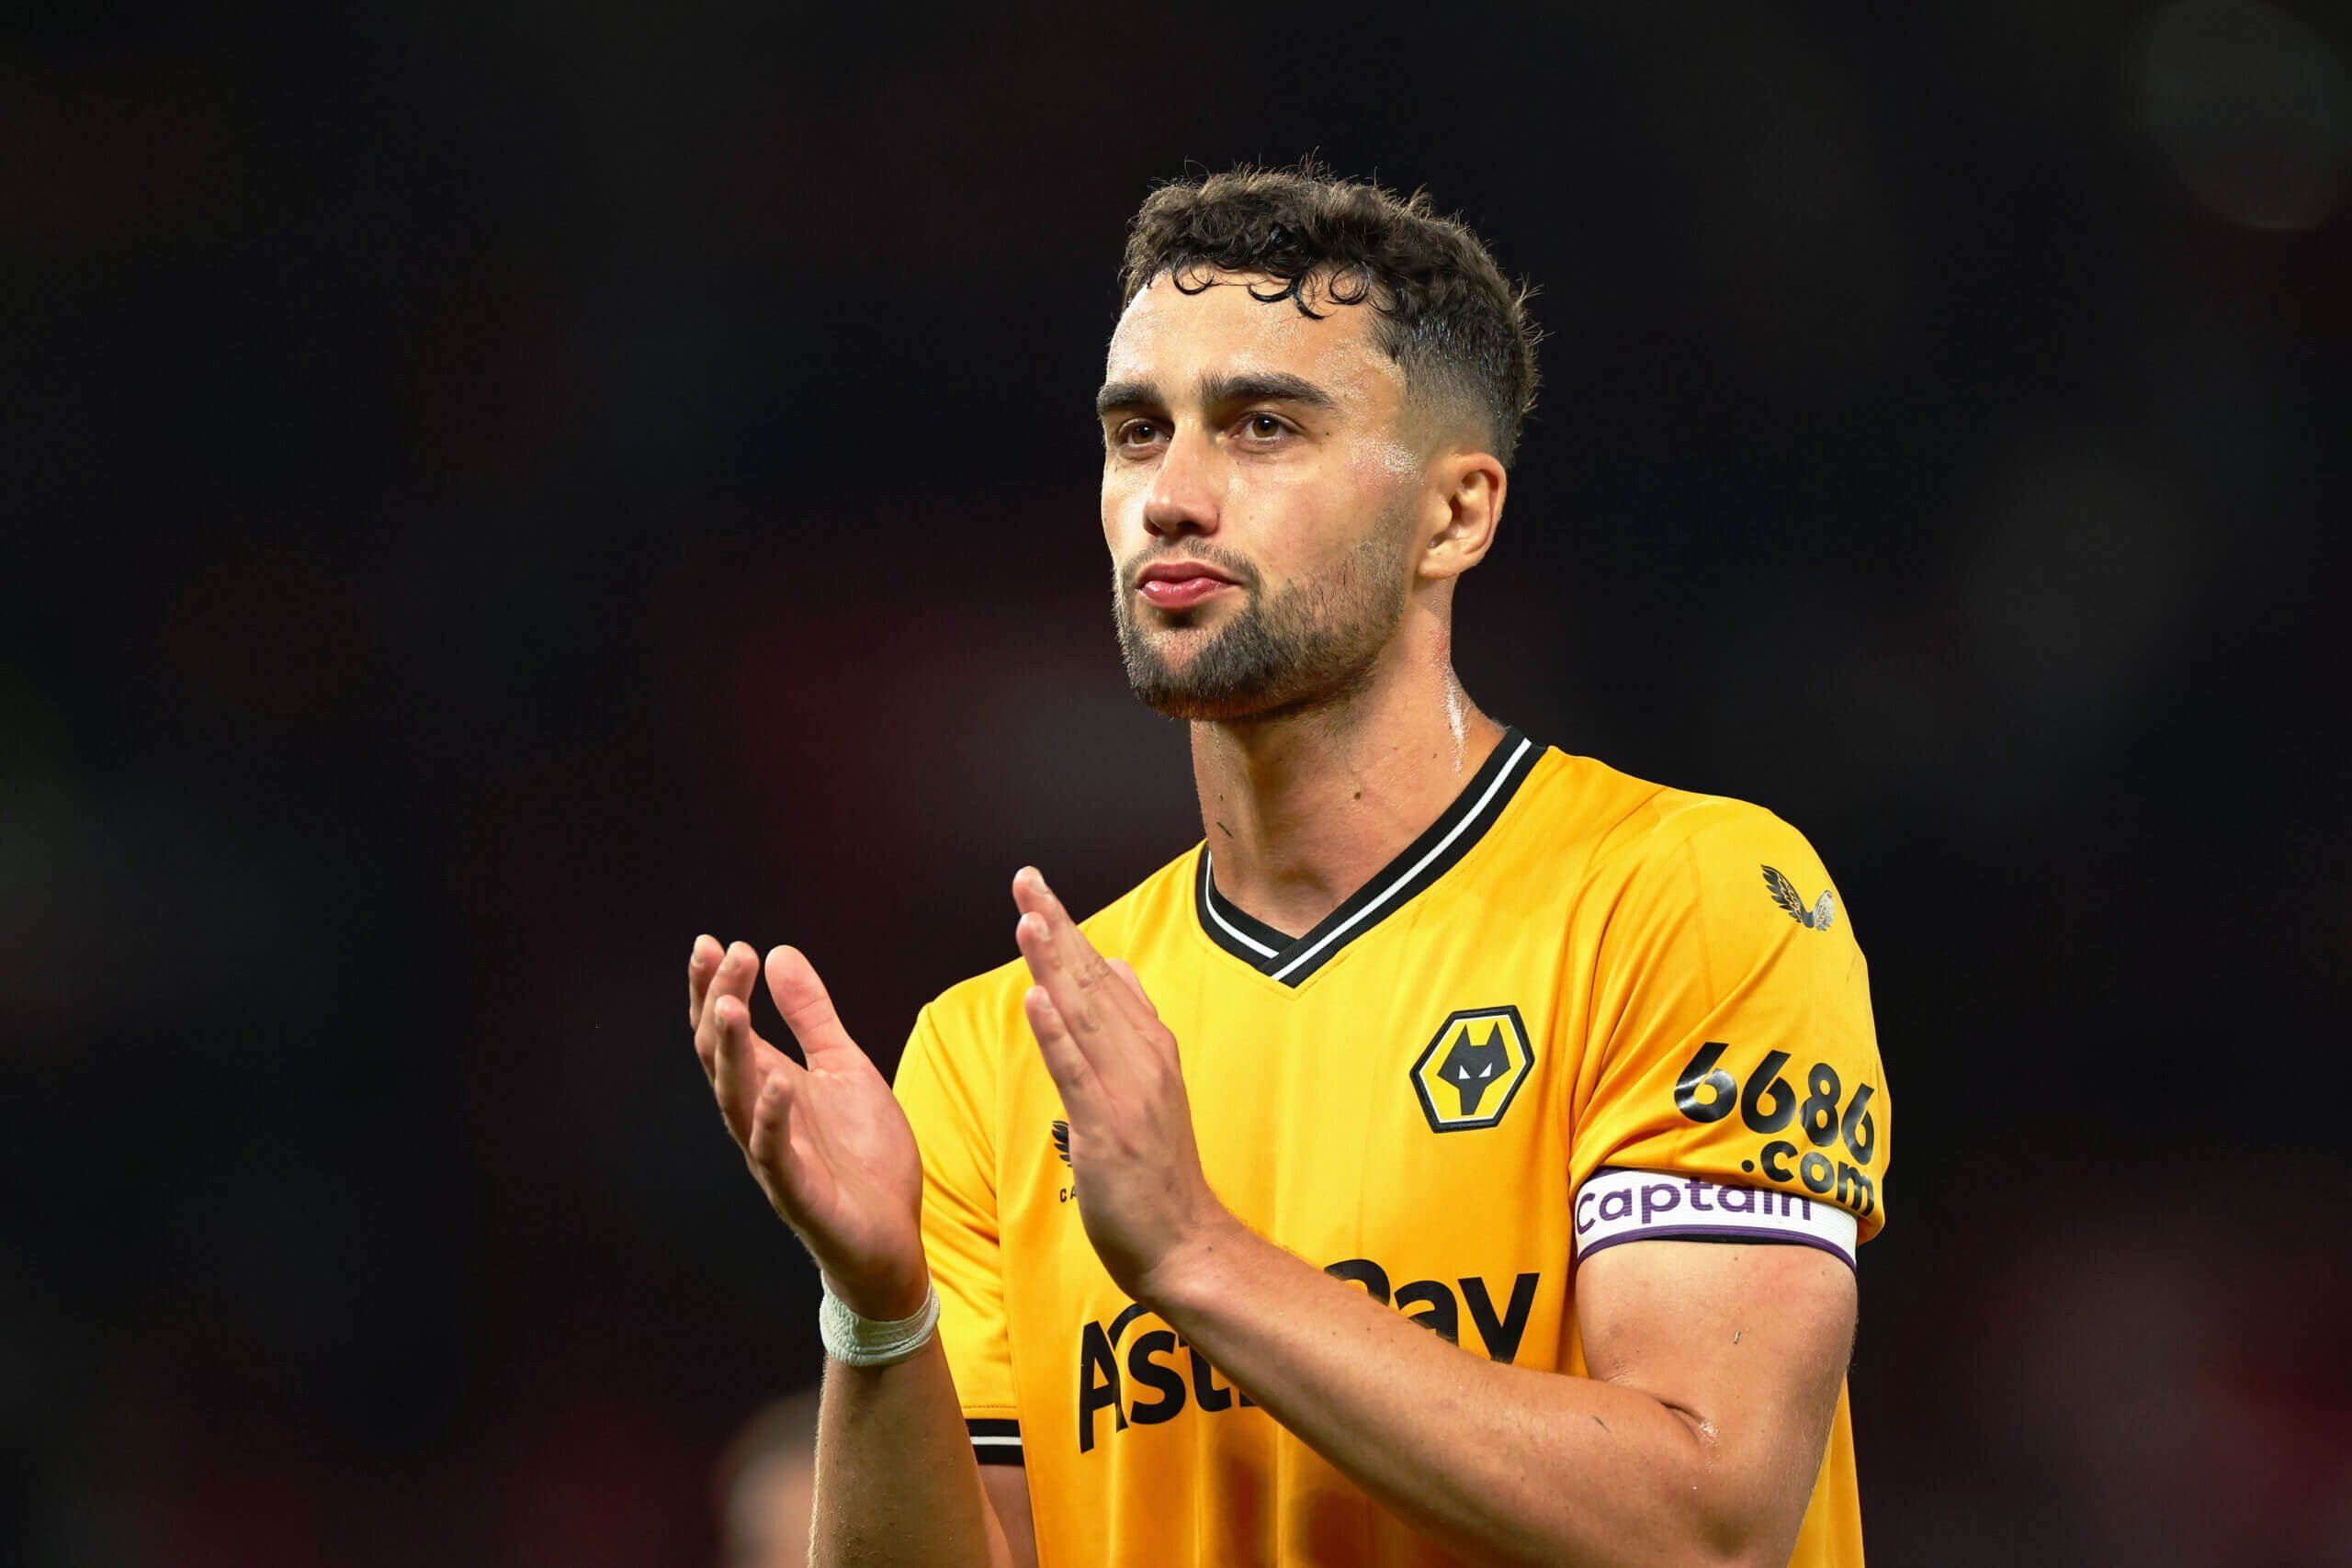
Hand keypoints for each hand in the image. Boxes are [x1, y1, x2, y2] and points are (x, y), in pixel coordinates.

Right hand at [687, 935, 928, 1319]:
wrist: (891, 1236)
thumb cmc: (862, 1155)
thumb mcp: (844, 1067)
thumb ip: (812, 1015)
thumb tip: (778, 953)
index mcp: (769, 1085)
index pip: (727, 1031)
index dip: (715, 987)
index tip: (713, 942)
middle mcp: (759, 1117)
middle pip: (721, 1056)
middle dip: (717, 1004)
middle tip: (724, 955)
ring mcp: (774, 1156)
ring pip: (735, 1100)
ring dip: (732, 1053)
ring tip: (730, 1006)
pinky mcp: (799, 1193)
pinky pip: (775, 1155)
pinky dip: (771, 1120)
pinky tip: (776, 1084)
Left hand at [1010, 868, 1235, 1306]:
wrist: (1186, 1243)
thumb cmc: (1159, 1172)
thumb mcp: (1151, 1087)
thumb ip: (1131, 1028)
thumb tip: (1115, 968)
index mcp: (1149, 1047)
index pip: (1103, 975)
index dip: (1068, 930)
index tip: (1037, 888)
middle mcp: (1142, 1059)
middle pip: (1093, 981)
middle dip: (1056, 927)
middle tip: (1025, 877)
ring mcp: (1127, 1092)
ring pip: (1085, 1015)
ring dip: (1056, 964)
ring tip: (1029, 918)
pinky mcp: (1110, 1128)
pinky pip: (1078, 1072)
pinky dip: (1057, 1033)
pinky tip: (1037, 998)